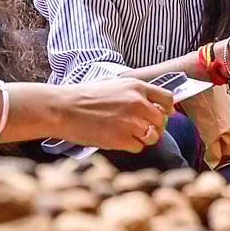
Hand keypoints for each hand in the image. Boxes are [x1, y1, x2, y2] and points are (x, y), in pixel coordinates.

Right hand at [52, 77, 174, 152]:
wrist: (63, 108)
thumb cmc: (84, 96)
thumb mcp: (113, 83)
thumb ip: (134, 92)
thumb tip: (152, 102)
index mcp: (136, 87)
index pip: (167, 99)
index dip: (166, 109)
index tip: (163, 114)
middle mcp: (137, 103)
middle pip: (161, 121)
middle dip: (153, 127)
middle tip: (140, 129)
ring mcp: (131, 122)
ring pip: (152, 137)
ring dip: (143, 138)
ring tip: (126, 134)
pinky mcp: (122, 139)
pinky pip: (138, 147)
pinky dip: (130, 146)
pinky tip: (117, 139)